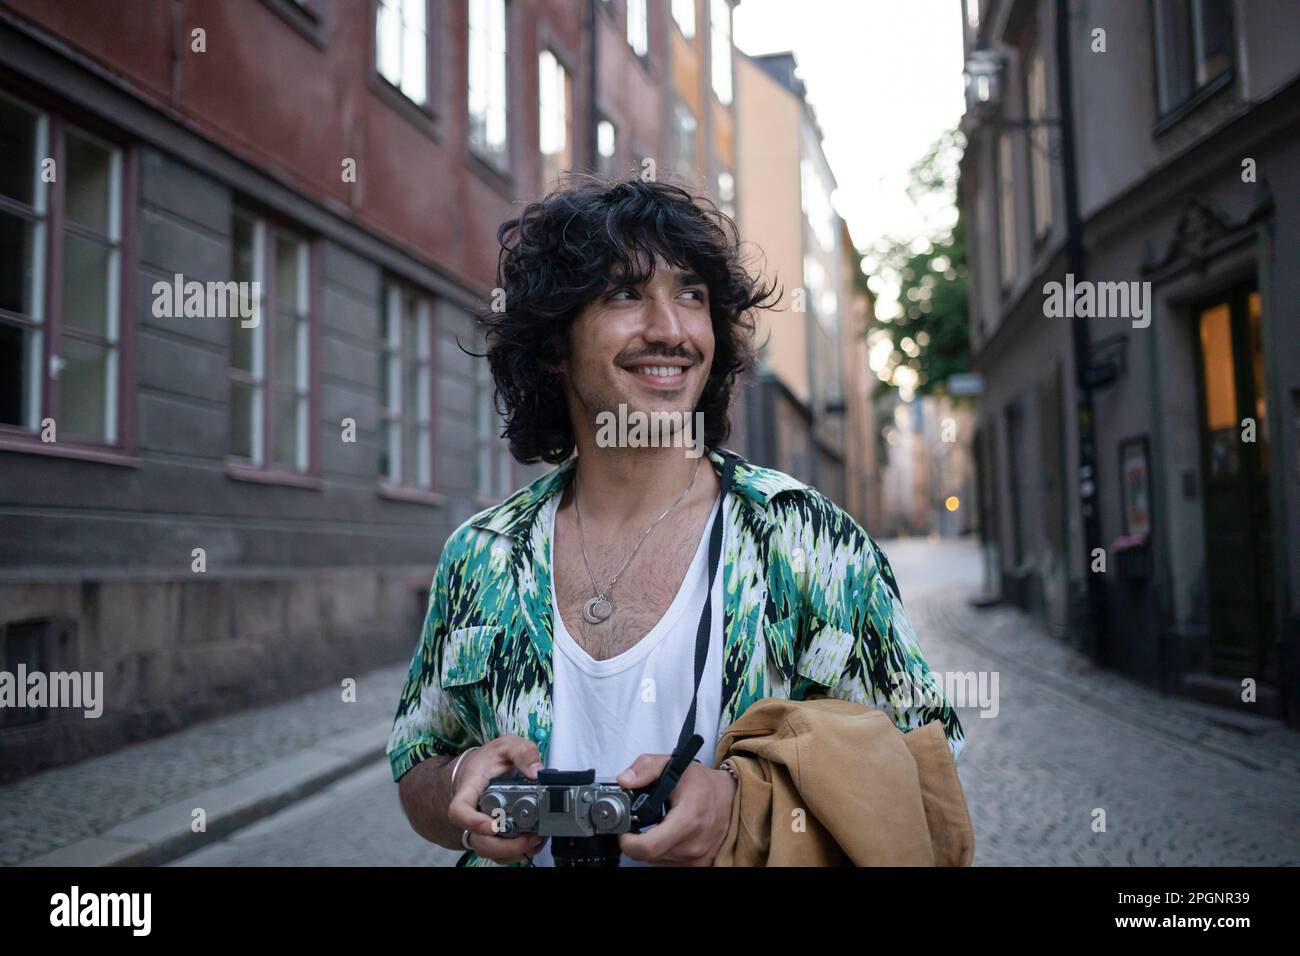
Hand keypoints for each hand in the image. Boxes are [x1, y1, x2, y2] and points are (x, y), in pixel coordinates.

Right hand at [445, 735, 547, 864]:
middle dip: (506, 845)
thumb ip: (522, 752)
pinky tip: (534, 840)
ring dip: (515, 851)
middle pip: (479, 841)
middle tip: (530, 836)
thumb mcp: (506, 745)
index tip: (494, 826)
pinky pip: (501, 854)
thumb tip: (536, 771)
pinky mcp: (492, 837)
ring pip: (491, 852)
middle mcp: (472, 814)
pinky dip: (518, 852)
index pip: (459, 811)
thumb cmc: (489, 760)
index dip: (473, 823)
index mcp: (469, 790)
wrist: (482, 769)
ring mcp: (481, 828)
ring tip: (536, 838)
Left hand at [615, 754, 736, 865]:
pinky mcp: (700, 864)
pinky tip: (667, 835)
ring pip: (659, 860)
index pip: (649, 846)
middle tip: (637, 825)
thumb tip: (624, 780)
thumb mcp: (675, 765)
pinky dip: (664, 851)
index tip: (623, 832)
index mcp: (687, 820)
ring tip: (657, 826)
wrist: (732, 798)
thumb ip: (646, 768)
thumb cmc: (705, 784)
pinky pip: (671, 863)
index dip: (629, 842)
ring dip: (652, 846)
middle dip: (637, 841)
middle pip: (650, 855)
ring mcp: (698, 858)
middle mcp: (693, 844)